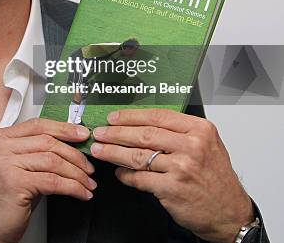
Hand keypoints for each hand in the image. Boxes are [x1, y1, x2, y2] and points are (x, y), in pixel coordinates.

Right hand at [0, 118, 94, 242]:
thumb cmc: (4, 200)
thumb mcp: (18, 168)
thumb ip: (36, 152)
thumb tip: (70, 145)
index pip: (37, 125)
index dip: (63, 129)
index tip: (82, 134)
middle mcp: (0, 147)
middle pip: (47, 141)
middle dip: (75, 154)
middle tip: (89, 166)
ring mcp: (5, 163)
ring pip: (53, 160)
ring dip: (77, 173)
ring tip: (87, 182)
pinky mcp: (14, 182)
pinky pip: (53, 181)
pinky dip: (73, 187)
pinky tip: (81, 192)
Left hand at [90, 109, 253, 242]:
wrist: (230, 213)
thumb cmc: (216, 178)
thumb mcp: (206, 145)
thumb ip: (178, 131)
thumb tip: (140, 123)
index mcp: (200, 130)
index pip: (157, 116)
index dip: (130, 116)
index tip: (113, 118)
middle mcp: (192, 146)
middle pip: (143, 134)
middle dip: (115, 133)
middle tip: (100, 133)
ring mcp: (181, 168)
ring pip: (137, 156)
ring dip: (113, 152)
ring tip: (100, 150)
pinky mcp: (172, 189)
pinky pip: (140, 178)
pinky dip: (125, 175)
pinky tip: (119, 172)